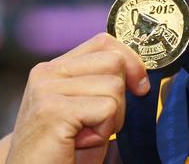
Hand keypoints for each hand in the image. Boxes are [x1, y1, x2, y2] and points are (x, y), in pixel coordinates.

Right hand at [6, 33, 148, 163]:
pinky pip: (107, 109)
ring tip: (85, 133)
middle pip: (115, 61)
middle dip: (121, 96)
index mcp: (54, 68)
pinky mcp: (52, 109)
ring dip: (112, 117)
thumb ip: (103, 82)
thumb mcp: (86, 107)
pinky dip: (103, 130)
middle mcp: (47, 73)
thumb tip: (141, 72)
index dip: (131, 61)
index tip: (139, 87)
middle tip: (98, 122)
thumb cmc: (64, 148)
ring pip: (114, 86)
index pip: (104, 42)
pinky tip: (80, 141)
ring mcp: (47, 89)